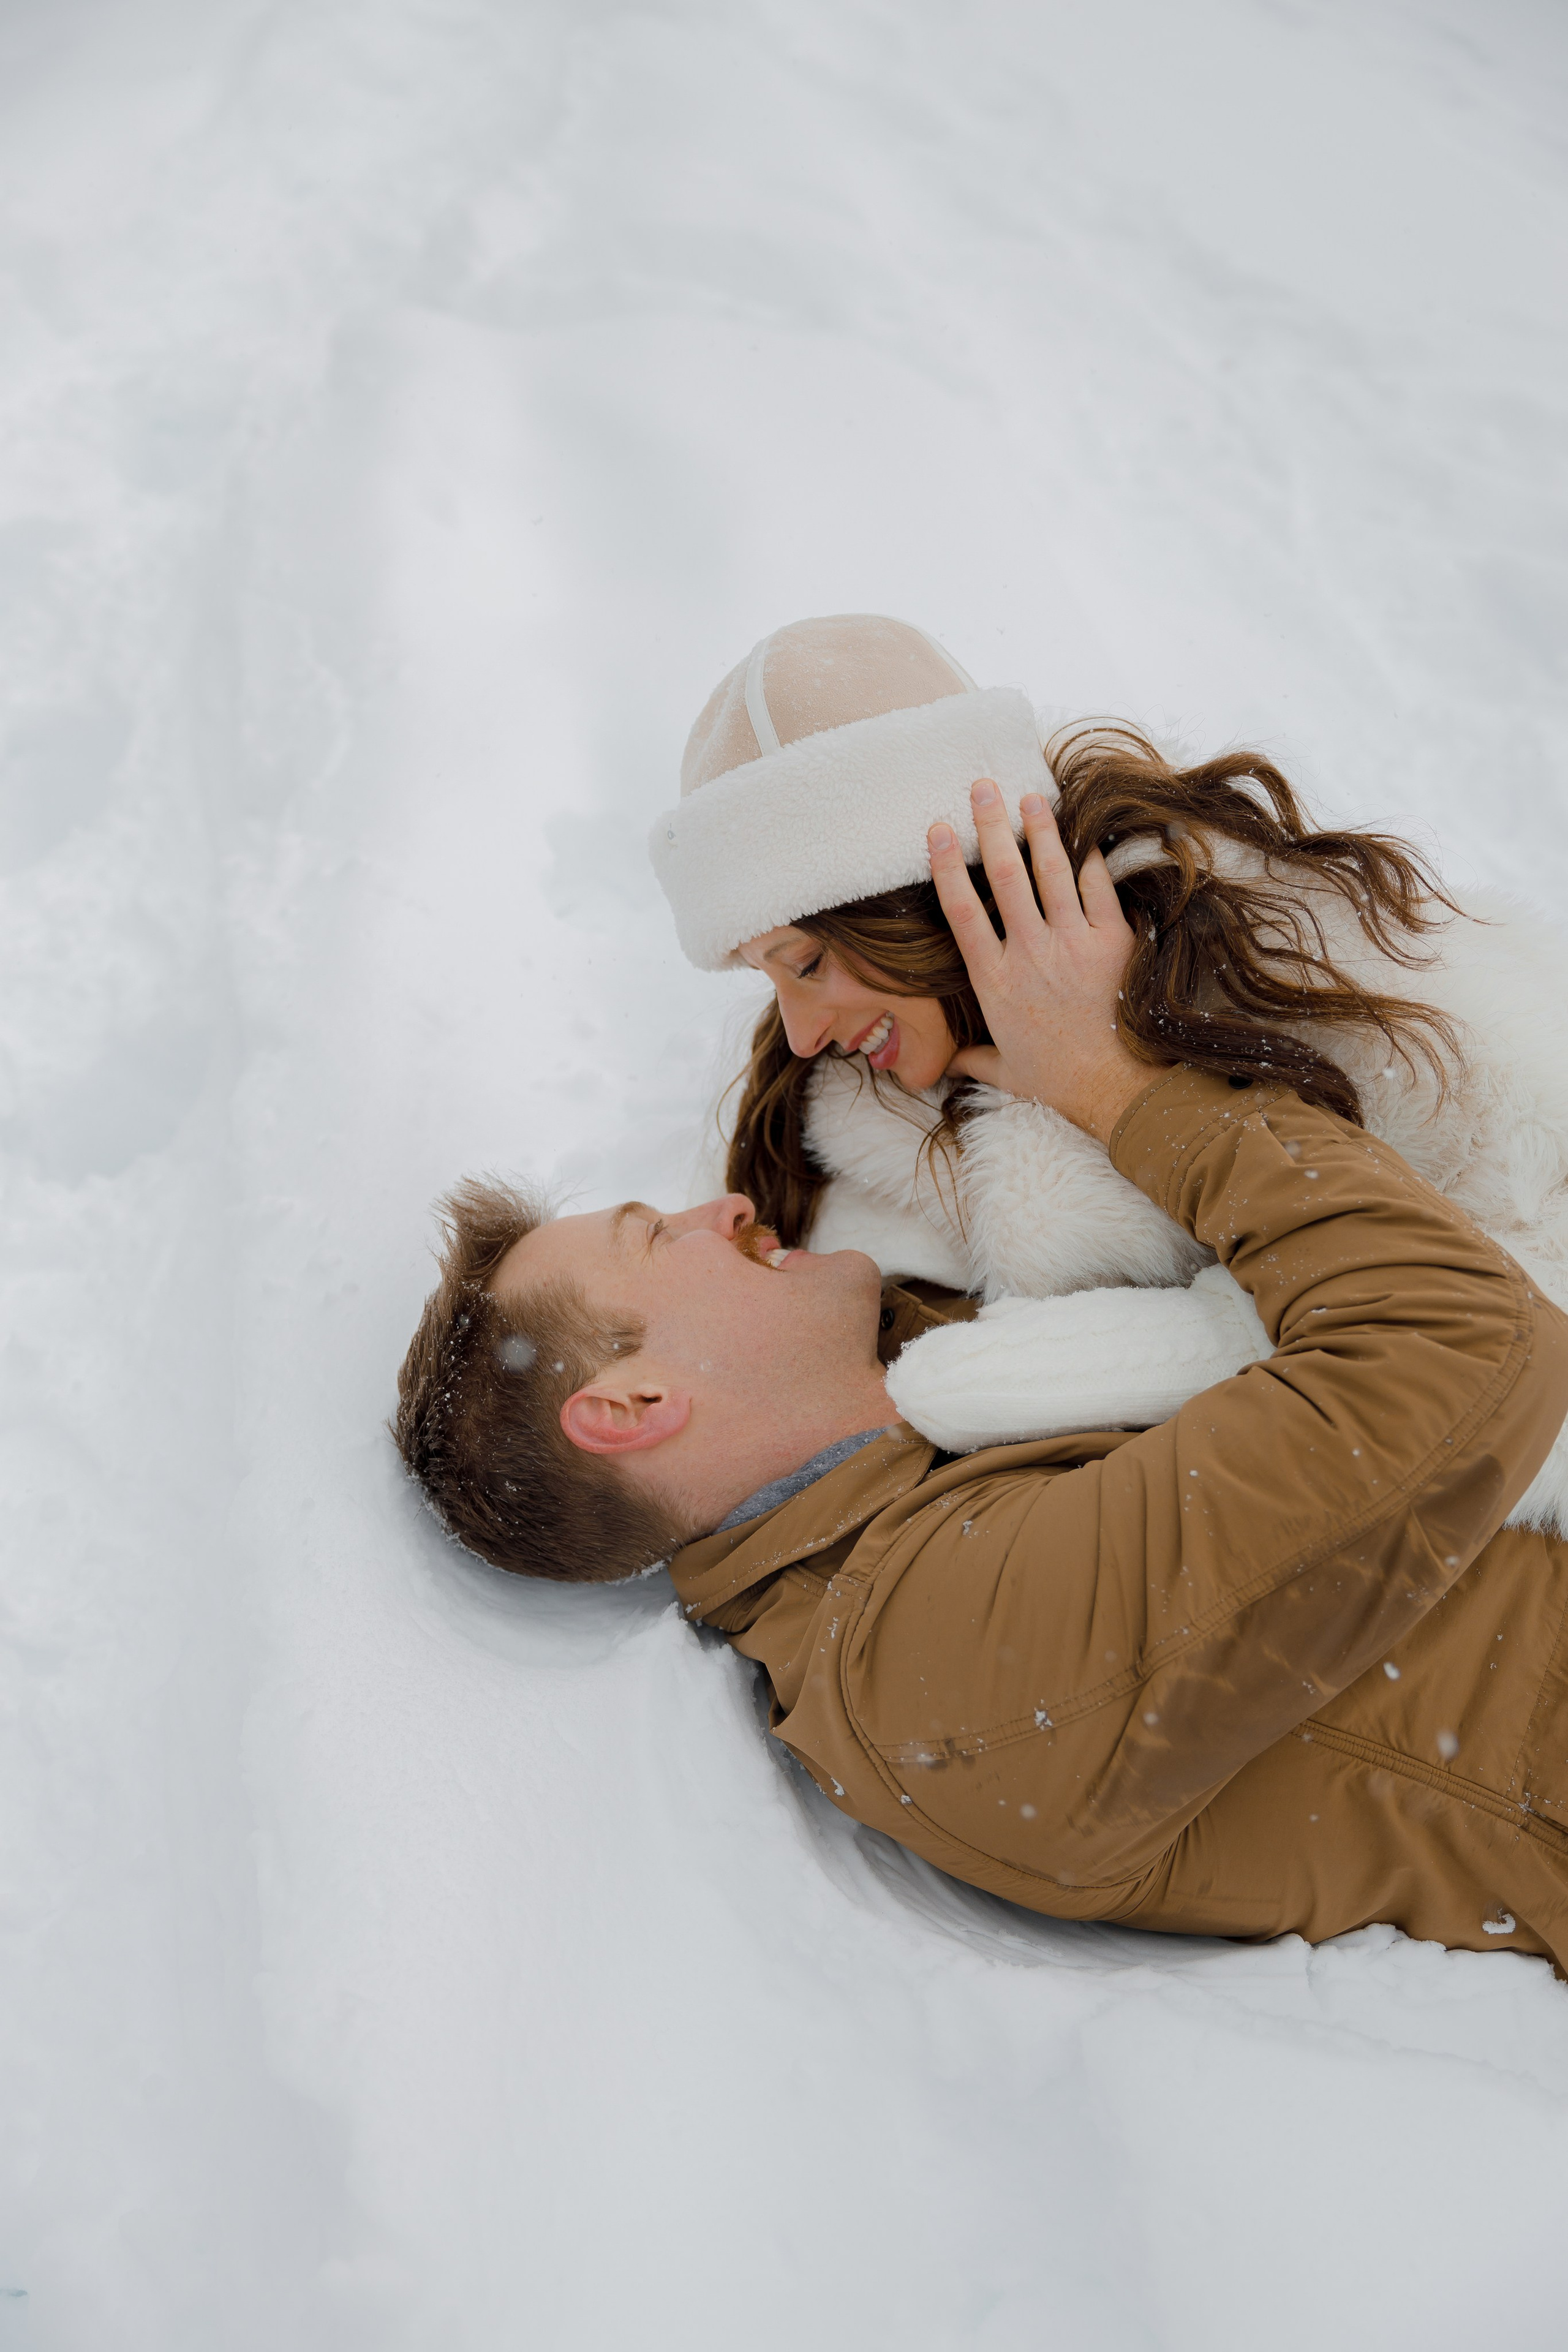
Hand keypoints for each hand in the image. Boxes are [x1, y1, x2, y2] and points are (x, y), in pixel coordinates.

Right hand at [928, 781, 1157, 1142]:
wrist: (1111, 1086)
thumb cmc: (1055, 1081)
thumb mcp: (1004, 1072)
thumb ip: (972, 1060)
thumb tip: (944, 1066)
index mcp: (993, 978)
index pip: (961, 909)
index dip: (948, 865)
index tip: (939, 830)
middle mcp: (1028, 951)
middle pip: (1004, 875)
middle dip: (992, 825)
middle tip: (983, 787)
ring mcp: (1071, 942)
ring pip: (1050, 871)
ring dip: (1039, 829)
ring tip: (1030, 797)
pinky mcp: (1111, 942)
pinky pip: (1098, 888)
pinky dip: (1090, 859)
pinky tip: (1083, 835)